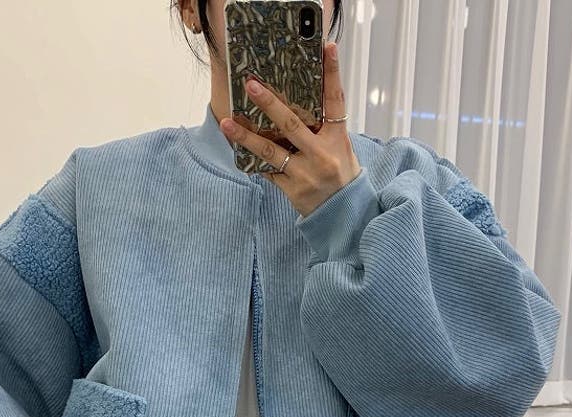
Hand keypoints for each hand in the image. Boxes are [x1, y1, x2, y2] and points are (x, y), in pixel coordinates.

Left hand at [219, 41, 362, 218]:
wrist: (344, 214)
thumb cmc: (341, 174)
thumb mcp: (341, 147)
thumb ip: (324, 126)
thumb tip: (301, 98)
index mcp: (337, 140)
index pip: (335, 101)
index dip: (332, 73)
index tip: (327, 47)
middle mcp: (321, 156)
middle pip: (292, 124)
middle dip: (270, 103)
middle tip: (251, 85)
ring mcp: (305, 174)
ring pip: (271, 151)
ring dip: (246, 136)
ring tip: (227, 123)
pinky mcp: (292, 190)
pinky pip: (267, 171)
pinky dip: (252, 159)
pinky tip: (236, 148)